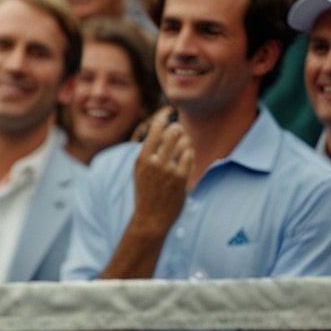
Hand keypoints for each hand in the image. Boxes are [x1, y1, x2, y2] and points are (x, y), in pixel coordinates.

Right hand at [131, 116, 192, 233]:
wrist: (151, 217)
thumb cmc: (146, 191)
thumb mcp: (140, 170)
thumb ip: (149, 151)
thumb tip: (162, 130)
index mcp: (141, 158)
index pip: (155, 130)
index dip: (163, 119)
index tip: (167, 113)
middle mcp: (154, 162)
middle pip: (172, 133)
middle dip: (177, 129)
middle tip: (179, 129)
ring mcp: (168, 171)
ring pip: (183, 144)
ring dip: (185, 142)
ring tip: (183, 144)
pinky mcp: (180, 179)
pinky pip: (189, 157)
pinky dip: (189, 154)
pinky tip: (187, 156)